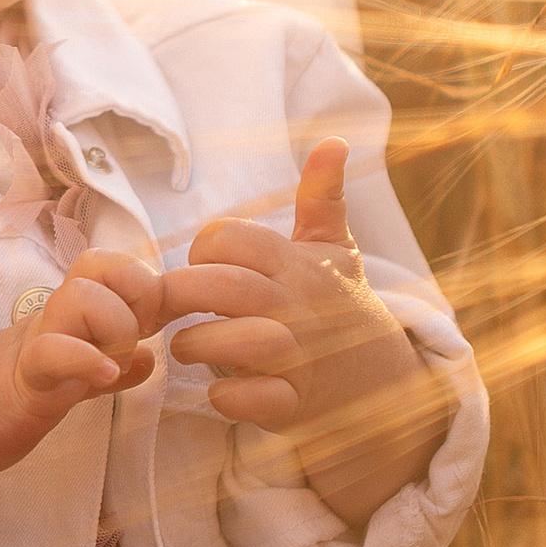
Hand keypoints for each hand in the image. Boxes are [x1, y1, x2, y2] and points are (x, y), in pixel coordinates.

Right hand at [0, 248, 161, 482]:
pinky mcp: (24, 378)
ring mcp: (39, 342)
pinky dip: (86, 361)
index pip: (119, 265)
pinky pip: (56, 353)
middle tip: (131, 345)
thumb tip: (151, 358)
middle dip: (139, 302)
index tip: (153, 326)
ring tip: (109, 368)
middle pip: (108, 266)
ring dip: (115, 333)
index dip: (150, 286)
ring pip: (86, 299)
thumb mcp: (71, 376)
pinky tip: (102, 377)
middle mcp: (57, 316)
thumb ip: (110, 366)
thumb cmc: (8, 392)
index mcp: (72, 313)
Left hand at [168, 141, 450, 525]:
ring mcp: (299, 358)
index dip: (205, 248)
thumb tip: (335, 141)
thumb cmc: (335, 305)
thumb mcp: (334, 248)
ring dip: (196, 344)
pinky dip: (226, 397)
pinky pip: (250, 401)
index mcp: (298, 265)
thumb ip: (322, 197)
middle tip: (169, 305)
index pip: (234, 239)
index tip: (200, 265)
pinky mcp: (292, 405)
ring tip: (186, 344)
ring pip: (238, 344)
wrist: (376, 380)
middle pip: (227, 288)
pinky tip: (219, 388)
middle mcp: (299, 308)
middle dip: (183, 293)